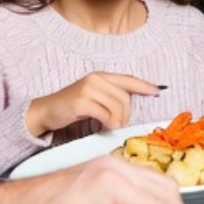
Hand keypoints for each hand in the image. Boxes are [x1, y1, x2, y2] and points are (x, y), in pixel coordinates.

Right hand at [25, 72, 160, 136]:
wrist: (45, 111)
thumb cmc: (71, 107)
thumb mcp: (93, 97)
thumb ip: (110, 97)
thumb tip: (130, 107)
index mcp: (101, 76)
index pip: (128, 79)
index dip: (144, 85)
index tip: (158, 92)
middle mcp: (95, 79)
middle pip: (125, 97)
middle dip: (127, 114)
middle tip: (120, 124)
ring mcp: (87, 89)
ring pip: (116, 106)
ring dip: (118, 121)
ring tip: (112, 127)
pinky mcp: (80, 102)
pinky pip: (104, 114)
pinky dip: (108, 123)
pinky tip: (104, 127)